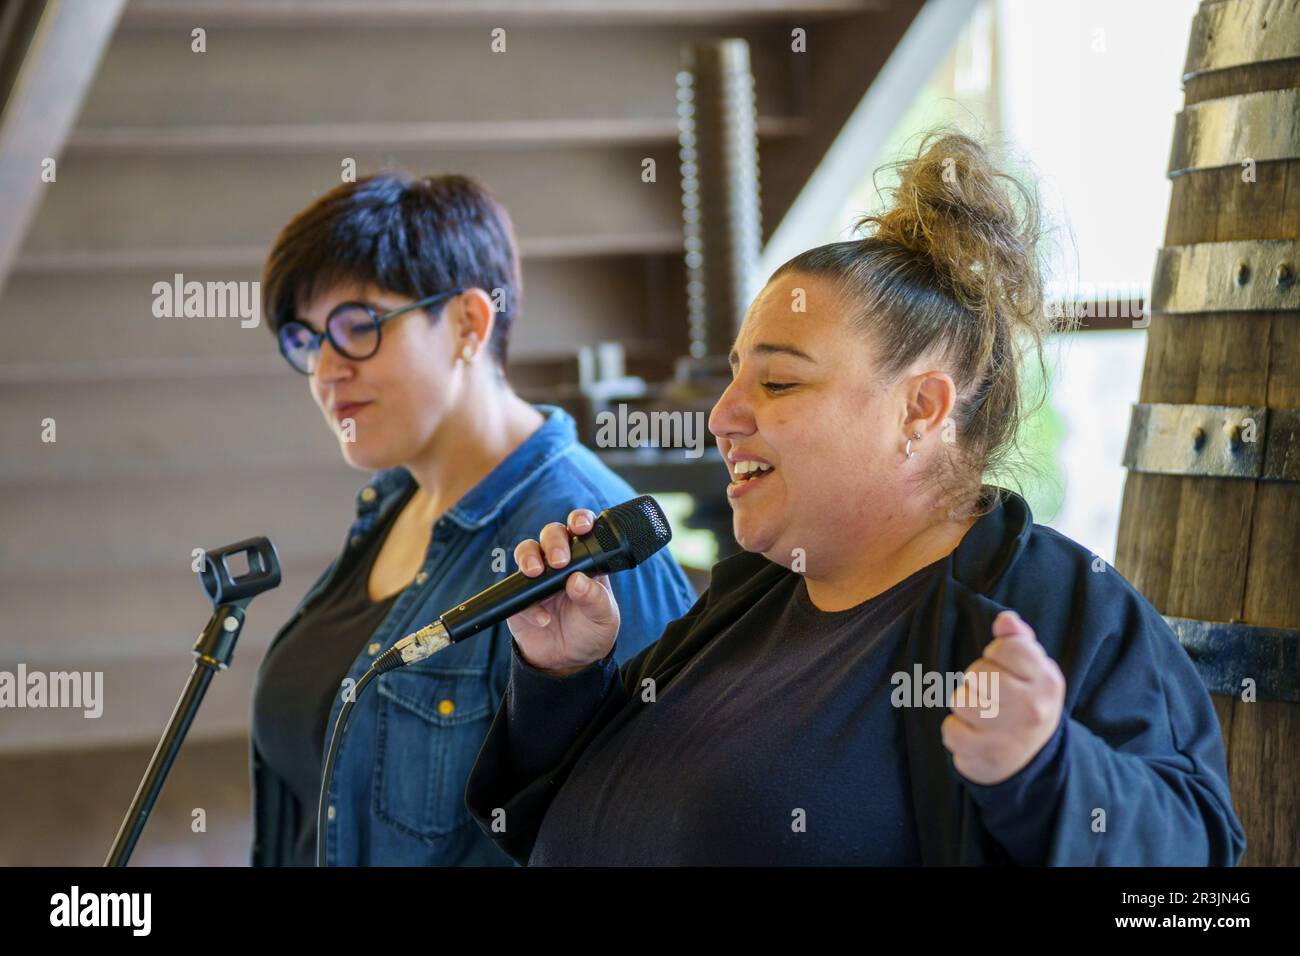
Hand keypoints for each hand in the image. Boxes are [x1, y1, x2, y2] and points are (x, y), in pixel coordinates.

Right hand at [508, 508, 620, 675]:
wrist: (568, 662)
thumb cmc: (591, 632)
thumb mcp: (603, 617)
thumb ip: (595, 599)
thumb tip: (577, 580)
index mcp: (585, 560)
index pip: (581, 530)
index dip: (579, 520)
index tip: (581, 527)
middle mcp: (560, 563)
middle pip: (551, 534)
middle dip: (553, 541)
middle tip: (559, 561)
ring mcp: (537, 578)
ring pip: (526, 551)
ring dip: (529, 557)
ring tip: (536, 573)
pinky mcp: (519, 597)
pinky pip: (515, 591)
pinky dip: (528, 604)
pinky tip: (543, 619)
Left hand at [941, 610, 1065, 785]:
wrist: (1034, 761)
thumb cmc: (1027, 702)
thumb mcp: (1034, 670)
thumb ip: (1019, 641)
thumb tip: (1006, 619)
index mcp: (1047, 681)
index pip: (1006, 646)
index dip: (997, 653)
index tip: (1004, 667)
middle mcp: (1031, 708)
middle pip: (978, 673)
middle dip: (977, 680)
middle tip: (992, 694)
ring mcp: (1008, 735)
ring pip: (960, 700)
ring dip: (965, 705)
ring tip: (983, 714)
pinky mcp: (985, 757)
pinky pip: (950, 730)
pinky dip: (956, 730)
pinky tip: (975, 734)